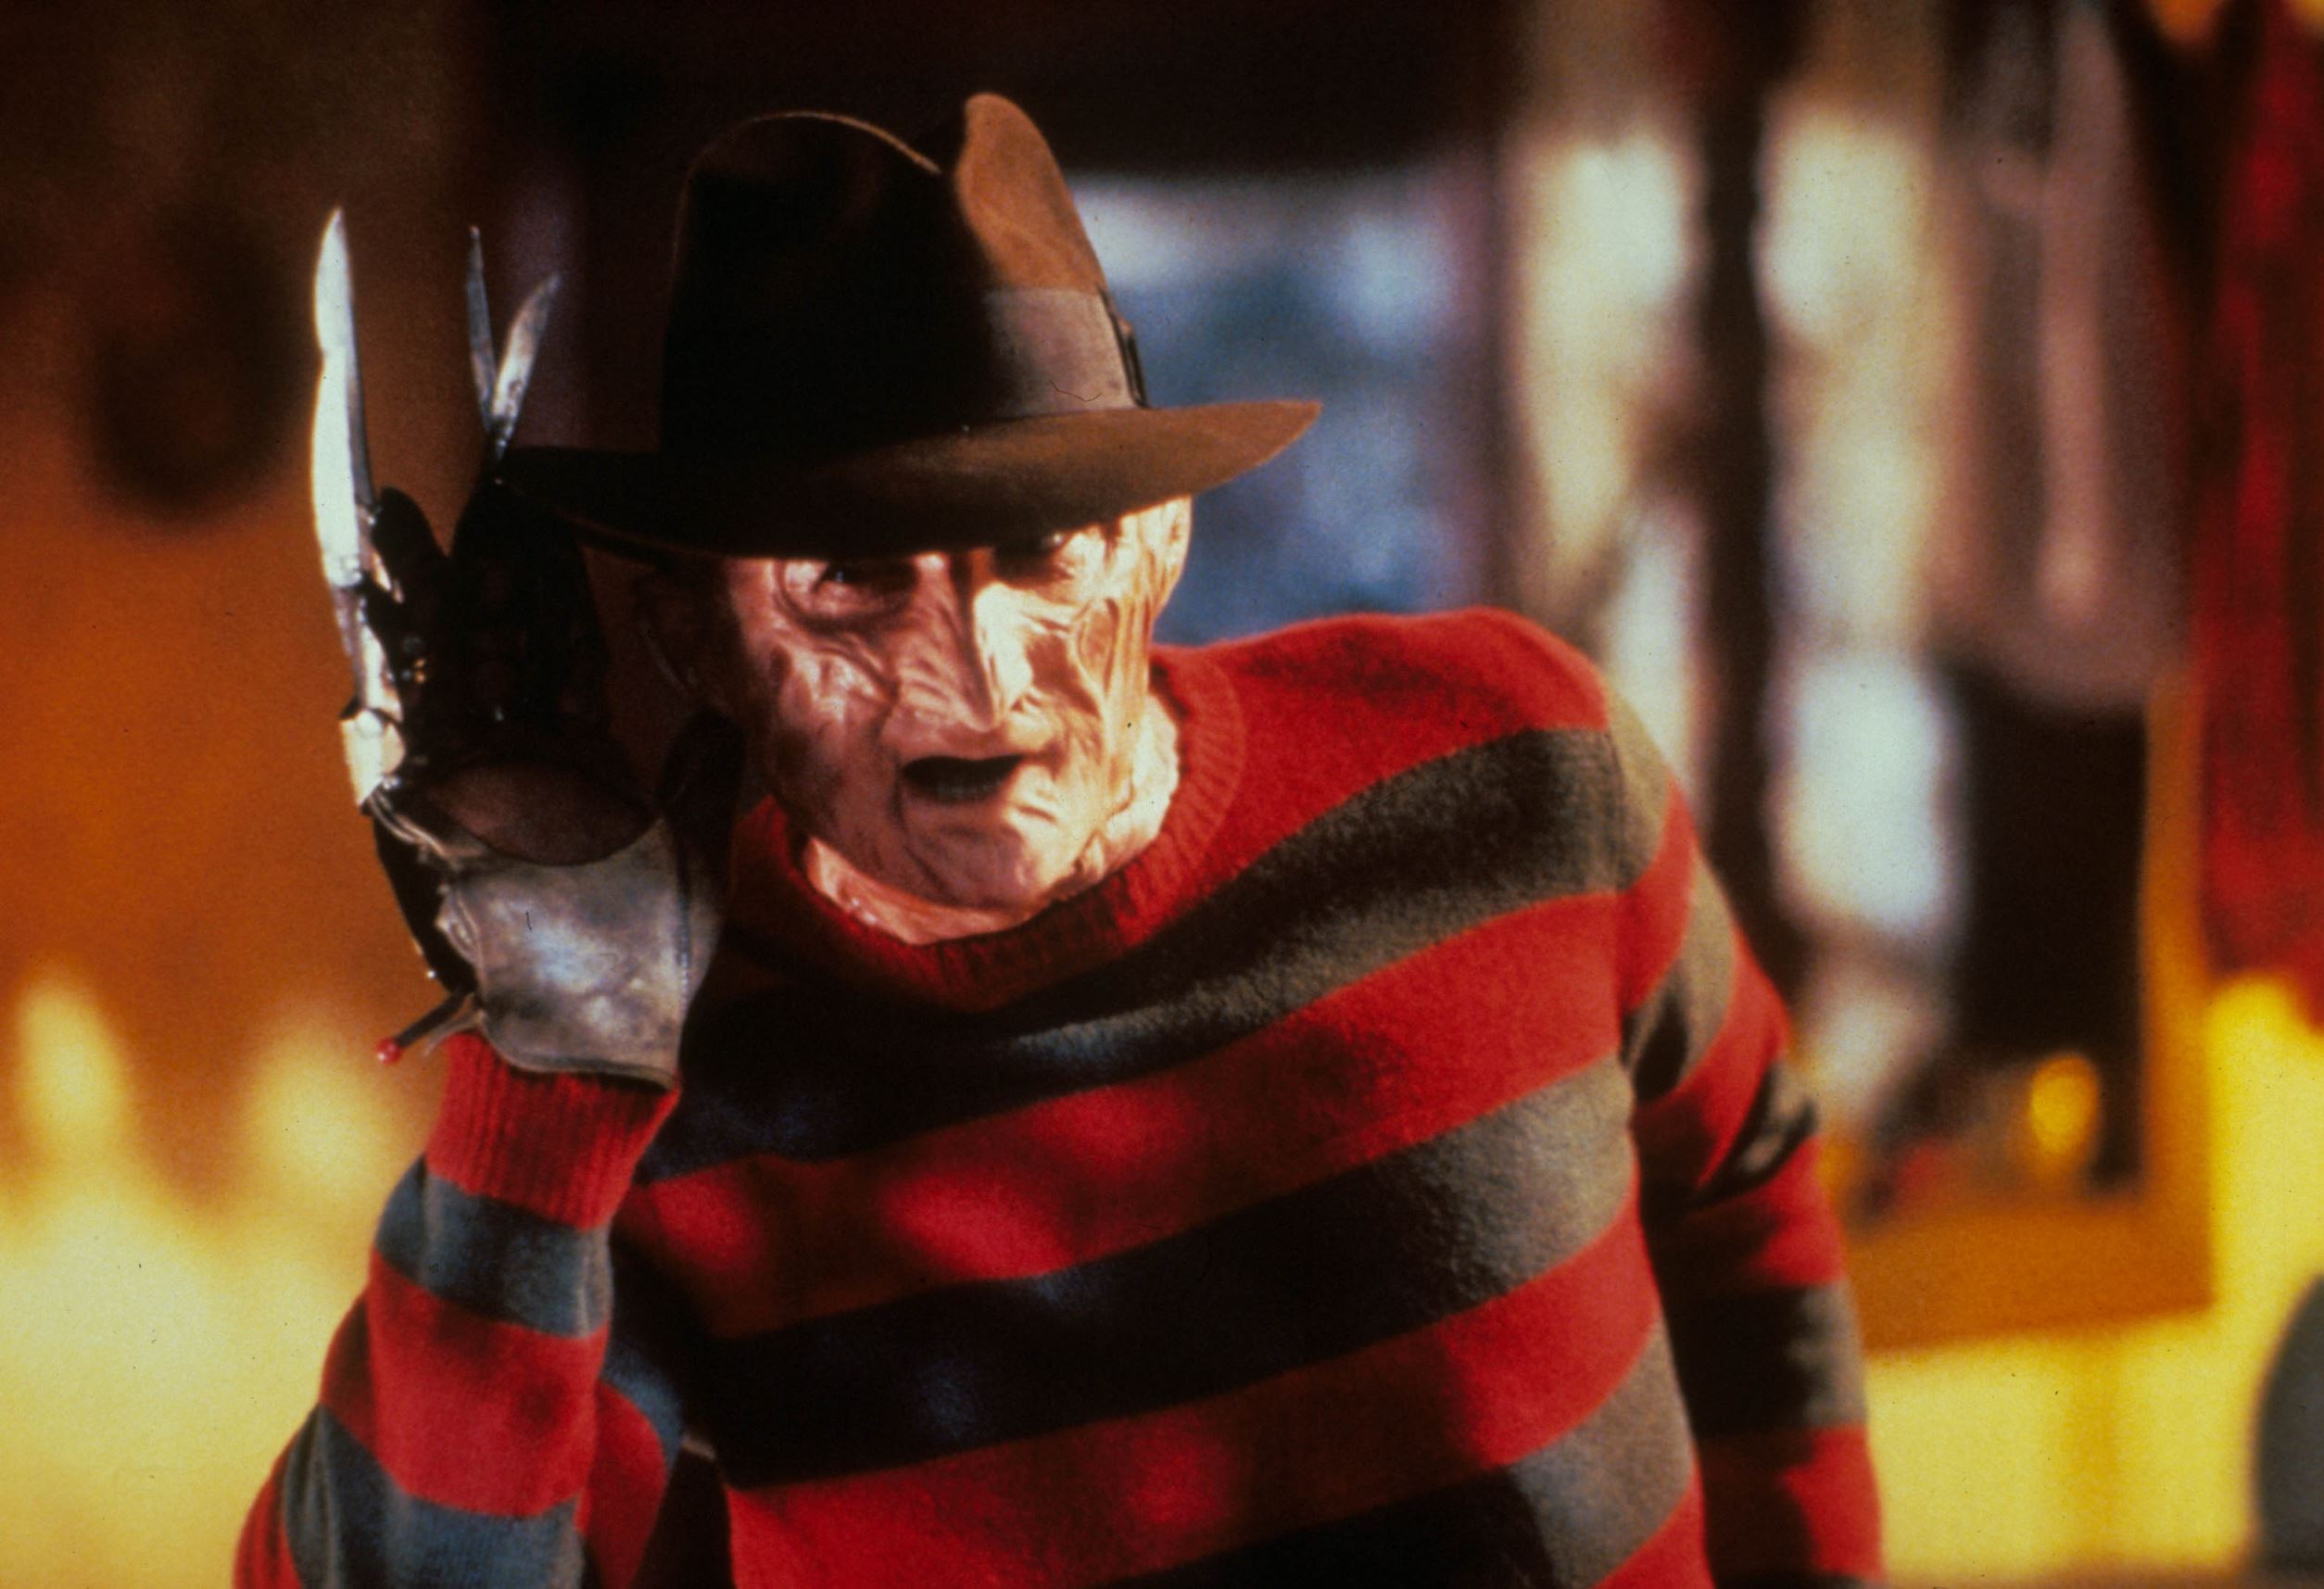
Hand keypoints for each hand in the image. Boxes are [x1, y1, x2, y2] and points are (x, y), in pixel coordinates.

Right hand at [358, 484, 739, 1086]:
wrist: (596, 1038)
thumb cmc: (650, 960)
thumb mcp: (697, 851)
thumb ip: (702, 775)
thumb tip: (726, 713)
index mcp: (580, 766)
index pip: (566, 658)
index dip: (558, 595)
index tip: (554, 528)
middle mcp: (522, 768)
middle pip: (500, 649)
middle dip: (489, 575)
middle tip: (486, 498)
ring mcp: (474, 789)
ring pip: (448, 674)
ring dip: (433, 601)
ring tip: (416, 524)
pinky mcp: (434, 819)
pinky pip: (409, 730)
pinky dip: (394, 667)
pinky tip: (380, 607)